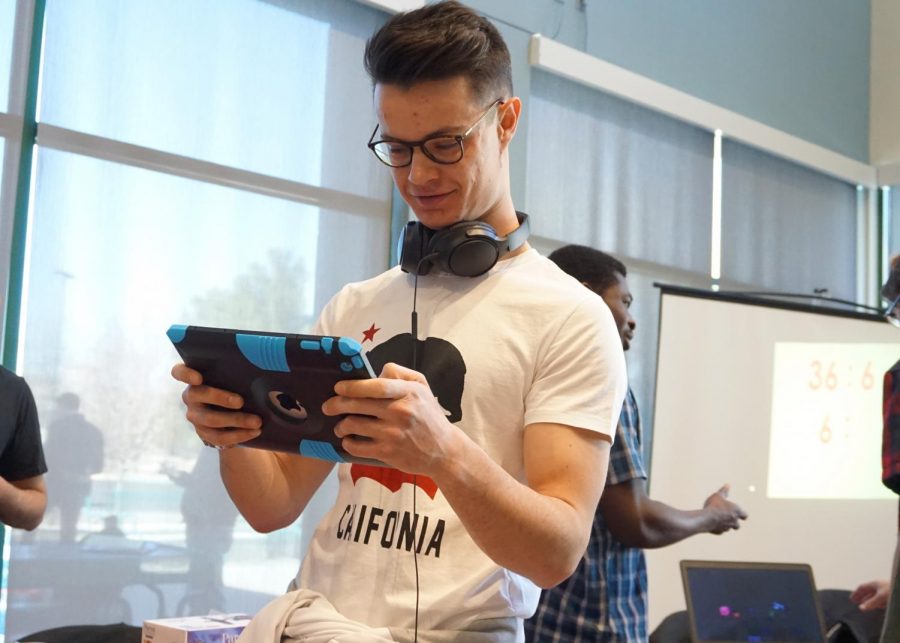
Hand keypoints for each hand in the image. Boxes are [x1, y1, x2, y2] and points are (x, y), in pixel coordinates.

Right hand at [171, 363, 261, 448]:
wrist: (235, 415)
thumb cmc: (236, 387)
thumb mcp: (234, 379)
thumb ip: (237, 374)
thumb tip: (259, 369)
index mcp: (195, 378)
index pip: (179, 372)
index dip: (185, 374)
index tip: (198, 378)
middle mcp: (191, 396)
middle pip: (199, 395)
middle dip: (221, 398)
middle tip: (241, 402)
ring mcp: (195, 416)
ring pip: (211, 419)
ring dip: (236, 420)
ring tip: (257, 422)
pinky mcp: (203, 433)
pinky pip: (219, 437)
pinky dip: (239, 435)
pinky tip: (255, 432)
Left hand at [323, 362, 460, 474]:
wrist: (444, 451)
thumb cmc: (430, 416)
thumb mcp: (422, 387)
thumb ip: (400, 374)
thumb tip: (376, 372)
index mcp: (408, 393)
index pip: (376, 386)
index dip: (353, 386)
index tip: (338, 387)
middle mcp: (400, 412)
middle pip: (358, 405)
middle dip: (337, 404)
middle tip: (328, 406)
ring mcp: (393, 433)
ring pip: (354, 425)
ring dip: (341, 425)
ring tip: (340, 426)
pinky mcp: (387, 452)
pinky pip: (357, 446)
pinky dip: (348, 443)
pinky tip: (349, 440)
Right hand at [703, 483, 747, 533]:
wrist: (706, 518)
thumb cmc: (714, 506)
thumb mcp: (718, 495)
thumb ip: (724, 491)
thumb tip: (727, 485)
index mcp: (736, 511)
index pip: (745, 515)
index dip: (742, 514)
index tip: (740, 513)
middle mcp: (734, 521)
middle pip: (737, 524)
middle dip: (734, 522)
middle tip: (728, 517)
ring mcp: (726, 527)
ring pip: (728, 528)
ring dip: (725, 525)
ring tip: (718, 519)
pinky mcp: (719, 532)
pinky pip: (720, 530)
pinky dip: (718, 528)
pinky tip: (712, 523)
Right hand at [850, 580, 890, 610]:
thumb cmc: (894, 591)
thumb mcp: (881, 597)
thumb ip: (871, 603)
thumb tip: (861, 608)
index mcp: (875, 583)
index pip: (861, 587)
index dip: (856, 593)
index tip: (852, 599)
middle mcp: (879, 585)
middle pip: (868, 591)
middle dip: (862, 597)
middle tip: (856, 601)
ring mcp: (885, 590)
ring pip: (875, 595)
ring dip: (869, 600)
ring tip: (864, 605)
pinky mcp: (891, 595)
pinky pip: (882, 598)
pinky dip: (877, 602)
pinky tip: (878, 605)